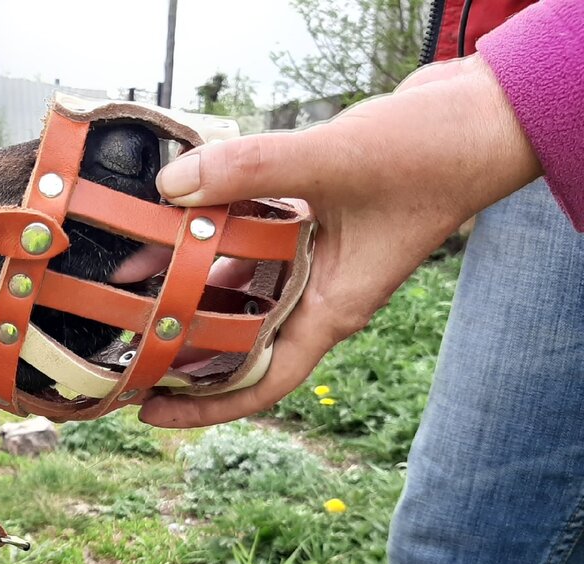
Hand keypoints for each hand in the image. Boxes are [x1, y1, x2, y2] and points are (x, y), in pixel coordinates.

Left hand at [140, 54, 541, 428]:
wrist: (485, 112)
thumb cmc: (439, 152)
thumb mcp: (337, 160)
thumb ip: (252, 168)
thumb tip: (173, 186)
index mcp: (332, 308)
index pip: (262, 379)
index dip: (205, 406)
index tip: (150, 410)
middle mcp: (318, 290)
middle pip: (237, 337)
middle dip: (180, 343)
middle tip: (119, 344)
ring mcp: (314, 255)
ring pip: (237, 282)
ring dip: (186, 278)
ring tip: (125, 277)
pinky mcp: (310, 217)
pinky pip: (248, 234)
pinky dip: (212, 228)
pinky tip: (170, 215)